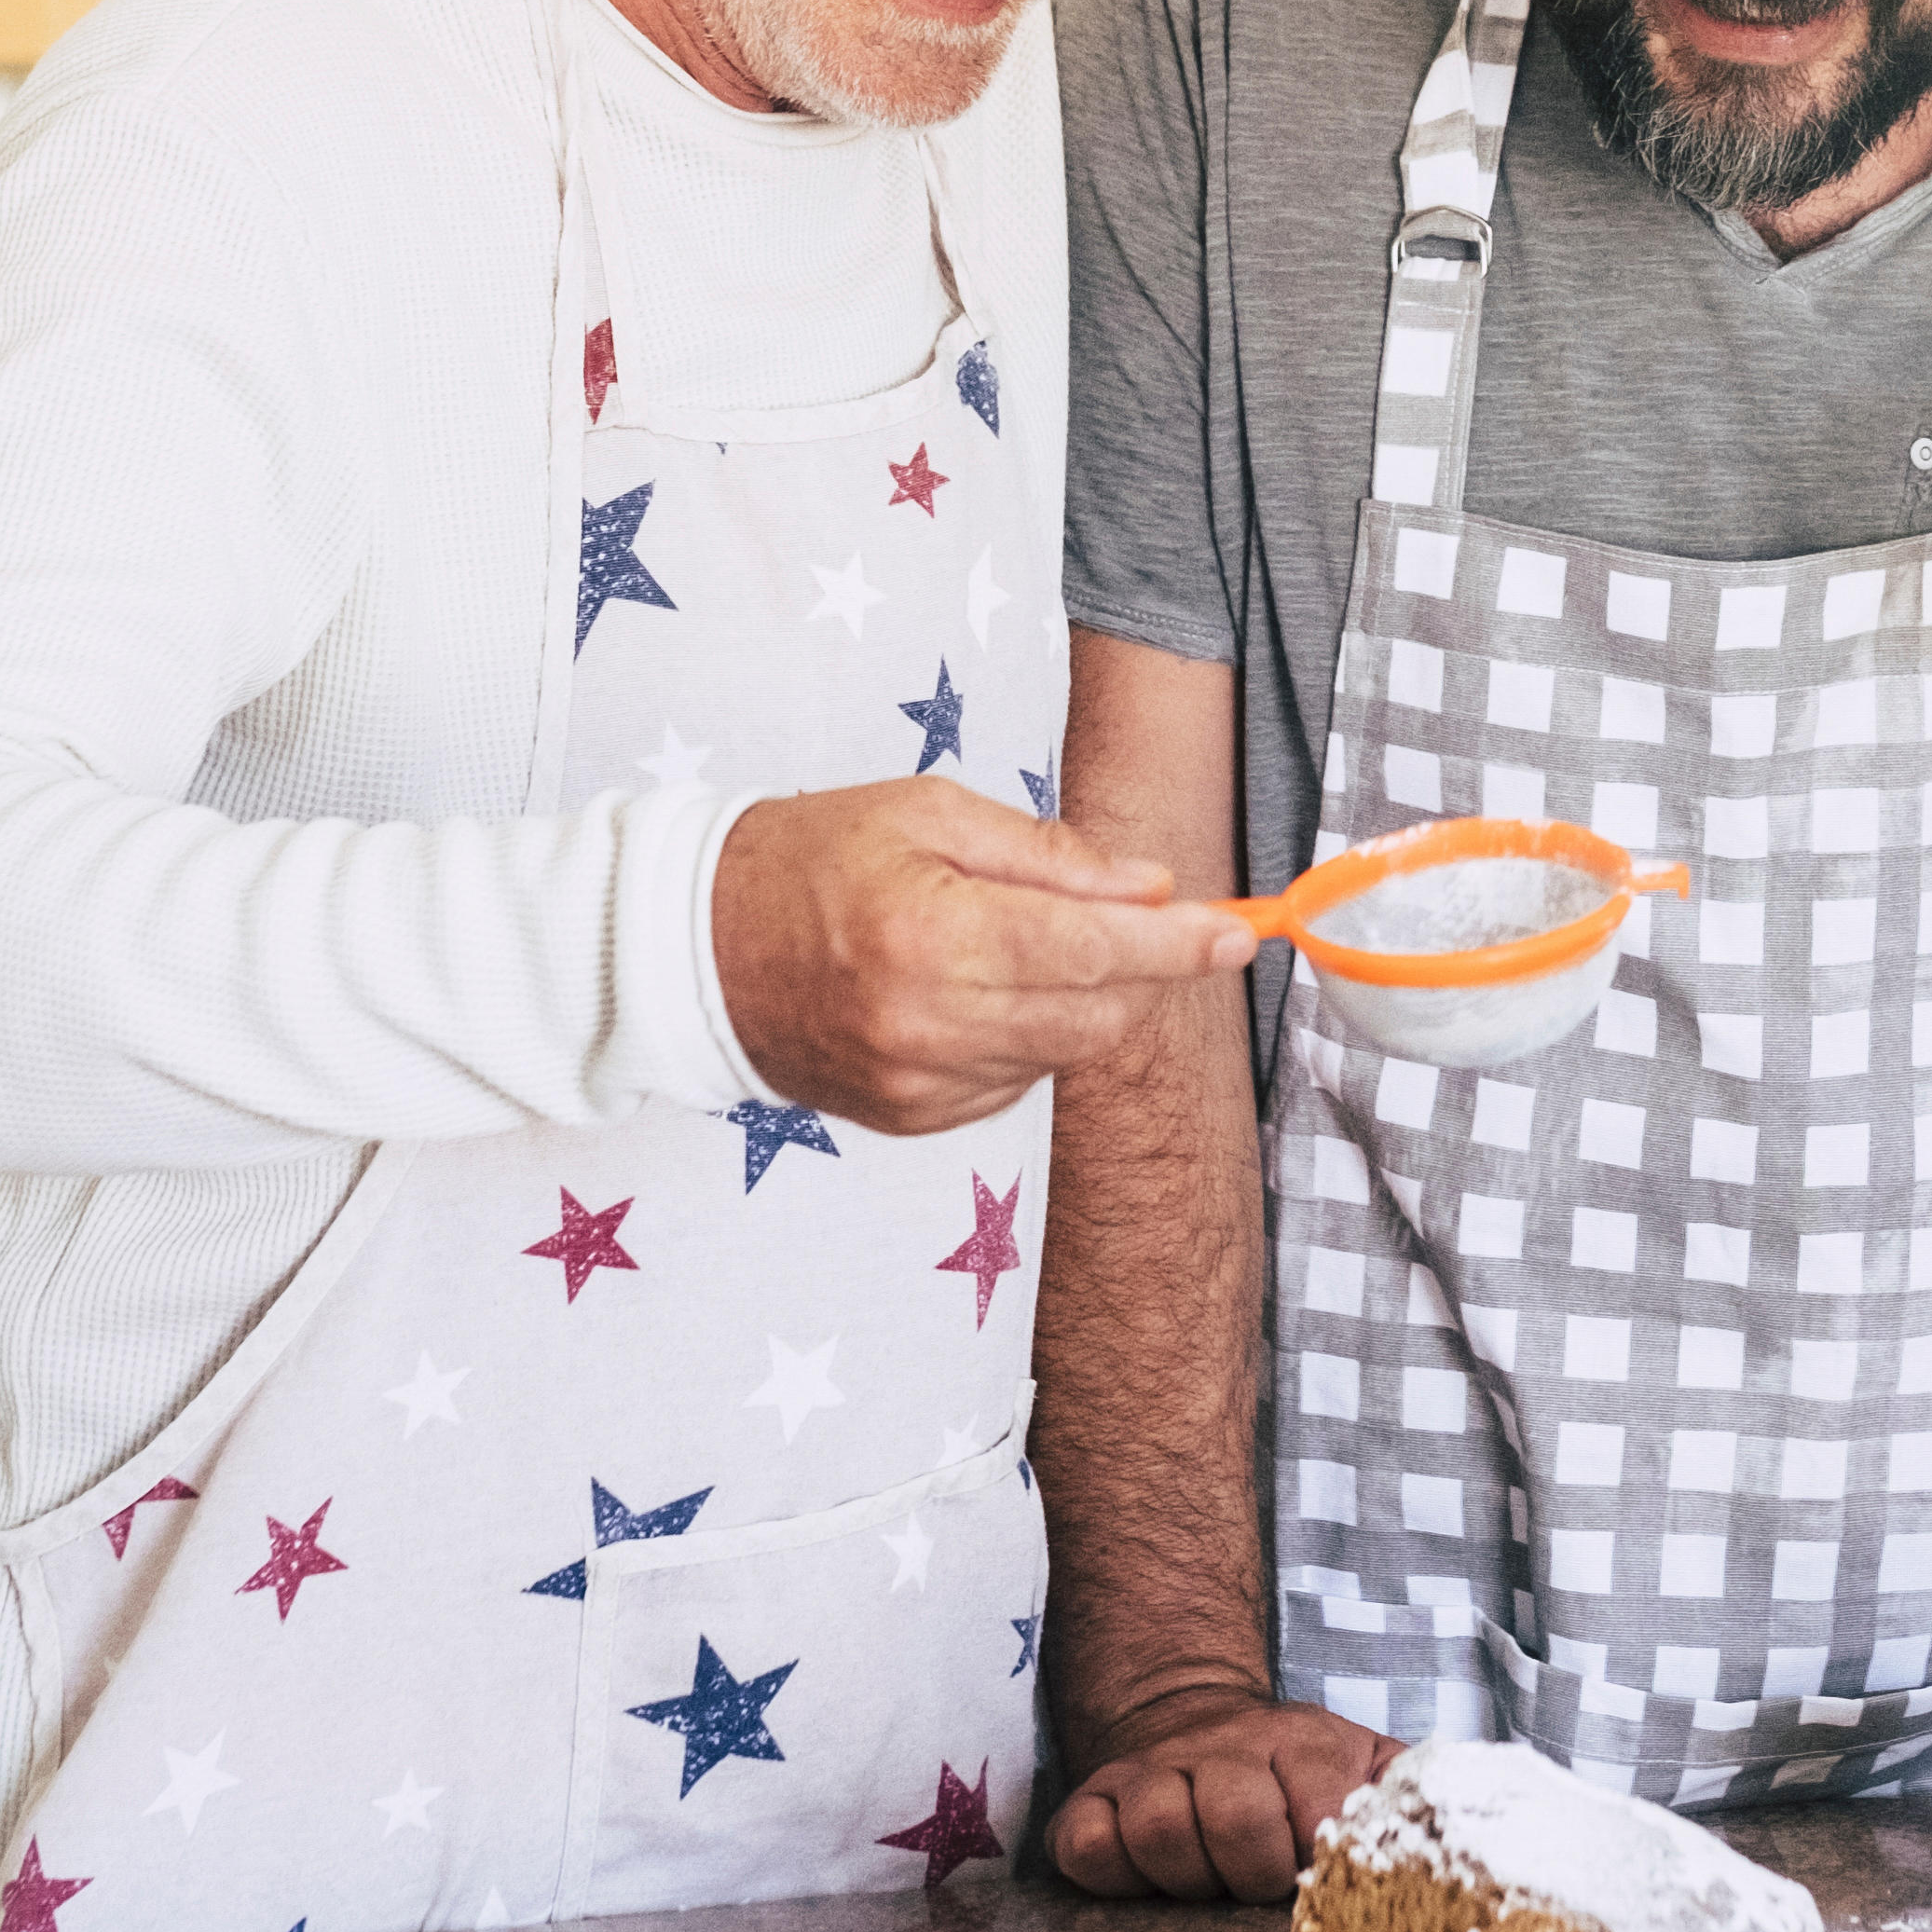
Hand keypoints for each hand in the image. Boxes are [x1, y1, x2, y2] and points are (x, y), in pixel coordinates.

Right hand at [710, 779, 1250, 1135]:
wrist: (690, 949)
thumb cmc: (808, 857)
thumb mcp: (928, 812)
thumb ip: (1048, 855)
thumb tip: (1152, 887)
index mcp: (934, 935)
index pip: (1095, 952)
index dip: (1180, 946)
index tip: (1241, 933)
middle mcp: (930, 1025)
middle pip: (1097, 1016)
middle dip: (1137, 969)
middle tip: (1134, 918)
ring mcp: (918, 1085)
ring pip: (1061, 1054)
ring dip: (1073, 999)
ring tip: (1006, 942)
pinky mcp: (909, 1119)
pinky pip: (1012, 1081)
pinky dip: (1022, 1036)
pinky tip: (969, 992)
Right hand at [1049, 1689, 1400, 1899]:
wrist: (1196, 1716)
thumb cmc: (1296, 1770)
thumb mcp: (1366, 1765)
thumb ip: (1415, 1789)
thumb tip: (1470, 1823)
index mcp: (1302, 1743)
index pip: (1316, 1808)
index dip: (1317, 1857)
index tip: (1316, 1870)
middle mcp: (1223, 1746)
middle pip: (1234, 1819)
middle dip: (1253, 1873)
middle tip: (1257, 1880)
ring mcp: (1151, 1770)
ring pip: (1157, 1829)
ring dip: (1187, 1876)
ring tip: (1208, 1878)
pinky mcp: (1092, 1799)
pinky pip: (1085, 1842)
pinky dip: (1112, 1870)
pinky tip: (1144, 1875)